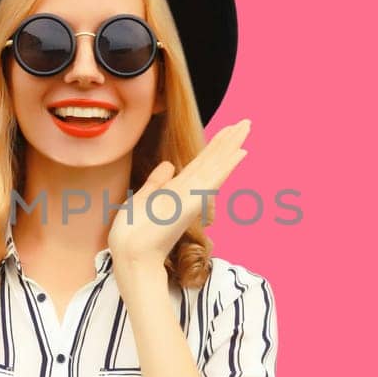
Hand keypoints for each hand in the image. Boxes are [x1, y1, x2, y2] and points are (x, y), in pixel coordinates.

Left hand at [108, 118, 250, 267]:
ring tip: (246, 126)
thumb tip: (170, 164)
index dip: (215, 145)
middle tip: (246, 121)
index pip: (201, 162)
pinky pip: (212, 180)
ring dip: (231, 145)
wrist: (131, 255)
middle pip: (213, 159)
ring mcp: (193, 197)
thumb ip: (157, 182)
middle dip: (229, 139)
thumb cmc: (134, 232)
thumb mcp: (144, 198)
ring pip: (216, 164)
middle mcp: (190, 191)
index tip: (228, 129)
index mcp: (178, 190)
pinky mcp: (192, 203)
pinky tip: (240, 153)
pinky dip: (226, 166)